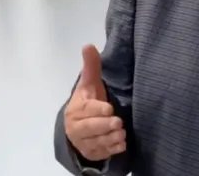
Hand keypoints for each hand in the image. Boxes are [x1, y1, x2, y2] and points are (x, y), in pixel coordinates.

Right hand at [64, 44, 125, 161]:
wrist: (77, 127)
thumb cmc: (87, 102)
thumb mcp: (89, 84)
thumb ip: (91, 67)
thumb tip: (88, 45)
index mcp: (76, 109)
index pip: (85, 109)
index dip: (97, 110)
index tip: (109, 109)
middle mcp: (76, 127)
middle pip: (89, 128)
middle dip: (103, 126)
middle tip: (118, 123)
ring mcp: (84, 142)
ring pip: (96, 142)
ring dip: (110, 138)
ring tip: (122, 133)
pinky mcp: (92, 152)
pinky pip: (101, 153)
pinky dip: (111, 149)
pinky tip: (121, 144)